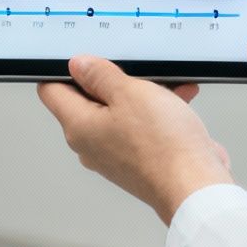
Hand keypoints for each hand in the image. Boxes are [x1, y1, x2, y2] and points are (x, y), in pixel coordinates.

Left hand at [38, 56, 233, 223]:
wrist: (196, 187)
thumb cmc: (163, 146)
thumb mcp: (130, 92)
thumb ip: (100, 75)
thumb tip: (79, 65)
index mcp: (79, 127)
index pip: (51, 90)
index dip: (65, 69)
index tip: (87, 59)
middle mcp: (91, 146)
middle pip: (88, 101)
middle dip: (113, 81)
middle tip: (135, 73)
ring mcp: (114, 157)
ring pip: (120, 114)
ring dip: (142, 96)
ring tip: (167, 87)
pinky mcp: (137, 164)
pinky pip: (140, 130)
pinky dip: (157, 115)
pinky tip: (179, 104)